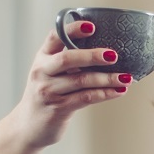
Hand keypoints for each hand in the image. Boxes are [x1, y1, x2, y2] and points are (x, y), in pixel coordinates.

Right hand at [12, 20, 131, 149]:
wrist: (27, 127)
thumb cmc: (46, 95)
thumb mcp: (49, 73)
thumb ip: (68, 61)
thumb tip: (106, 52)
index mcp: (42, 58)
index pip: (55, 37)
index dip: (72, 29)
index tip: (91, 26)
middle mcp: (42, 72)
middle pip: (68, 59)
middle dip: (92, 56)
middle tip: (114, 55)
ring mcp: (49, 91)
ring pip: (81, 80)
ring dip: (107, 78)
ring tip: (126, 77)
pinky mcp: (58, 108)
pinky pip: (85, 98)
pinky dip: (104, 94)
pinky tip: (118, 91)